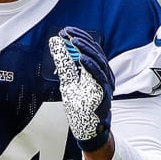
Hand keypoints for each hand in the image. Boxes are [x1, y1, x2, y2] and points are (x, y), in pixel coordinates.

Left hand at [48, 26, 113, 151]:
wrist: (87, 129)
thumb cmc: (81, 106)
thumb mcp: (68, 81)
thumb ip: (64, 63)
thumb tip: (55, 44)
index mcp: (96, 71)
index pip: (91, 49)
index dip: (80, 38)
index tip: (66, 31)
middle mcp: (103, 76)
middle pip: (97, 53)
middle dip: (82, 41)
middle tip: (68, 33)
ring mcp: (105, 85)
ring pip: (100, 62)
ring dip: (87, 50)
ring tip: (74, 41)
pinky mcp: (103, 96)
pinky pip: (100, 78)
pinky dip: (91, 67)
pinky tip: (82, 59)